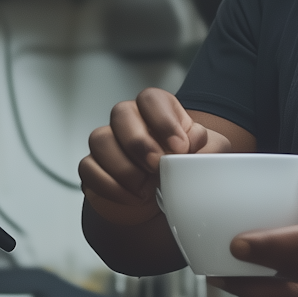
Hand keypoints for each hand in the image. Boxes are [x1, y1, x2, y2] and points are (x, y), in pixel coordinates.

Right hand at [79, 88, 229, 226]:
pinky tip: (132, 198)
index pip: (151, 98)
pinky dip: (110, 186)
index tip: (179, 148)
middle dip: (139, 142)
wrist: (162, 198)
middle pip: (120, 113)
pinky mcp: (92, 166)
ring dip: (124, 167)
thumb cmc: (183, 167)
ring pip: (100, 139)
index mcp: (158, 110)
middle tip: (157, 167)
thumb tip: (196, 147)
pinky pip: (88, 168)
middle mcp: (130, 120)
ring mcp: (108, 141)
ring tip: (145, 189)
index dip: (163, 121)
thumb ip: (209, 147)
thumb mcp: (207, 155)